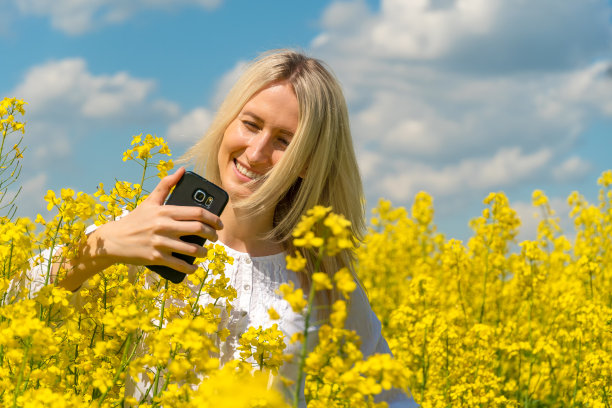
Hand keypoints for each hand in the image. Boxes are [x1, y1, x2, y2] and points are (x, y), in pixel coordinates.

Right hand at [92, 167, 223, 273]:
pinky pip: (179, 265)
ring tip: (205, 252)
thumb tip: (182, 170)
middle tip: (215, 238)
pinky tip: (194, 267)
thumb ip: (166, 185)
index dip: (213, 218)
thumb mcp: (150, 201)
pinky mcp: (156, 258)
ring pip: (192, 249)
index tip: (219, 224)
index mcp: (165, 211)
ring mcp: (160, 243)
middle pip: (198, 229)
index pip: (197, 212)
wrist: (114, 240)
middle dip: (212, 235)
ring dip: (203, 252)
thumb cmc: (135, 219)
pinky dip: (190, 268)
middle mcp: (164, 226)